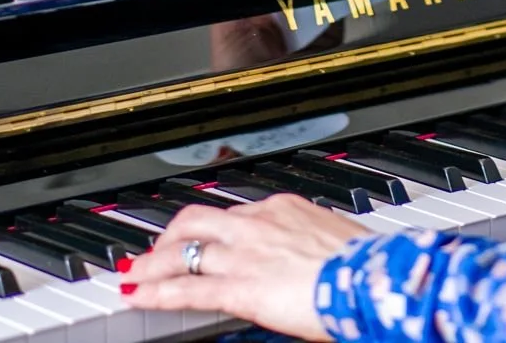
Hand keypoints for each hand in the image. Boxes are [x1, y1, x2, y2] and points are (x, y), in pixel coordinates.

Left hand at [119, 194, 358, 339]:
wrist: (370, 280)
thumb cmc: (365, 266)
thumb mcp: (335, 242)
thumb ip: (310, 246)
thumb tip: (310, 258)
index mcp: (285, 209)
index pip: (235, 214)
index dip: (212, 228)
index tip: (205, 236)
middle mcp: (258, 224)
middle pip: (197, 220)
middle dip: (171, 234)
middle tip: (156, 250)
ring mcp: (245, 254)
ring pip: (184, 251)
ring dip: (154, 263)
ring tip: (136, 273)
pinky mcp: (238, 286)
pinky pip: (187, 288)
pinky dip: (157, 291)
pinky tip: (140, 295)